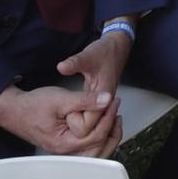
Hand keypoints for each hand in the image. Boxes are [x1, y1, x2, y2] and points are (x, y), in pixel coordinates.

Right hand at [0, 84, 120, 157]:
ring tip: (114, 117)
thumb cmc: (32, 106)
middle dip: (111, 127)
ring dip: (107, 134)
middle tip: (116, 108)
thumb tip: (106, 99)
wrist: (14, 110)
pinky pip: (88, 148)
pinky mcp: (65, 146)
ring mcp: (66, 151)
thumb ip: (85, 100)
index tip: (113, 100)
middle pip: (99, 149)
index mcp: (65, 143)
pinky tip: (102, 124)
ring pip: (95, 152)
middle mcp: (66, 152)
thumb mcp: (60, 98)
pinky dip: (98, 137)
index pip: (96, 135)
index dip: (108, 116)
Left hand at [55, 29, 131, 148]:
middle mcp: (105, 105)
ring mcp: (103, 106)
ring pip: (92, 128)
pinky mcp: (99, 105)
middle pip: (91, 129)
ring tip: (67, 114)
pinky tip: (72, 113)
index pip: (89, 122)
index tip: (69, 108)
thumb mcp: (88, 56)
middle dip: (76, 125)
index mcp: (104, 95)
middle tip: (66, 112)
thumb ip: (75, 63)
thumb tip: (62, 67)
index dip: (75, 118)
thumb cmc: (105, 53)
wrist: (116, 49)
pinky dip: (82, 121)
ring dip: (79, 126)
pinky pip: (91, 121)